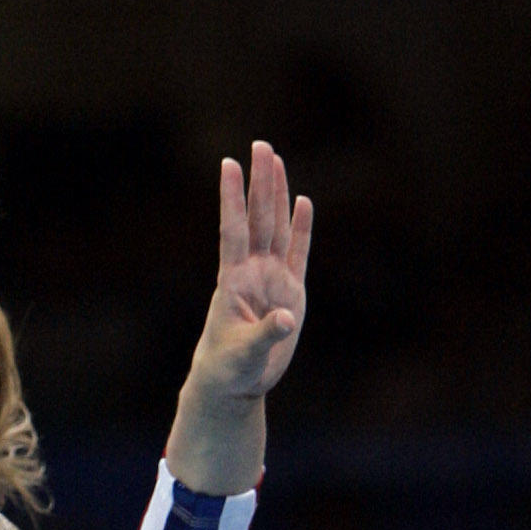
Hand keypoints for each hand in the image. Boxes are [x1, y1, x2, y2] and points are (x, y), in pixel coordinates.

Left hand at [189, 139, 312, 403]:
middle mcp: (252, 273)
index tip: (228, 164)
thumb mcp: (244, 355)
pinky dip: (301, 228)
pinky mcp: (290, 292)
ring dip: (277, 195)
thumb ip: (265, 336)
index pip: (233, 231)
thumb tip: (286, 319)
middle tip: (260, 145)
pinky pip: (297, 253)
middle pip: (258, 219)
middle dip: (260, 183)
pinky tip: (302, 202)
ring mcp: (271, 279)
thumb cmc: (229, 370)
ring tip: (275, 161)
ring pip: (275, 228)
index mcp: (234, 282)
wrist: (235, 384)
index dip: (232, 199)